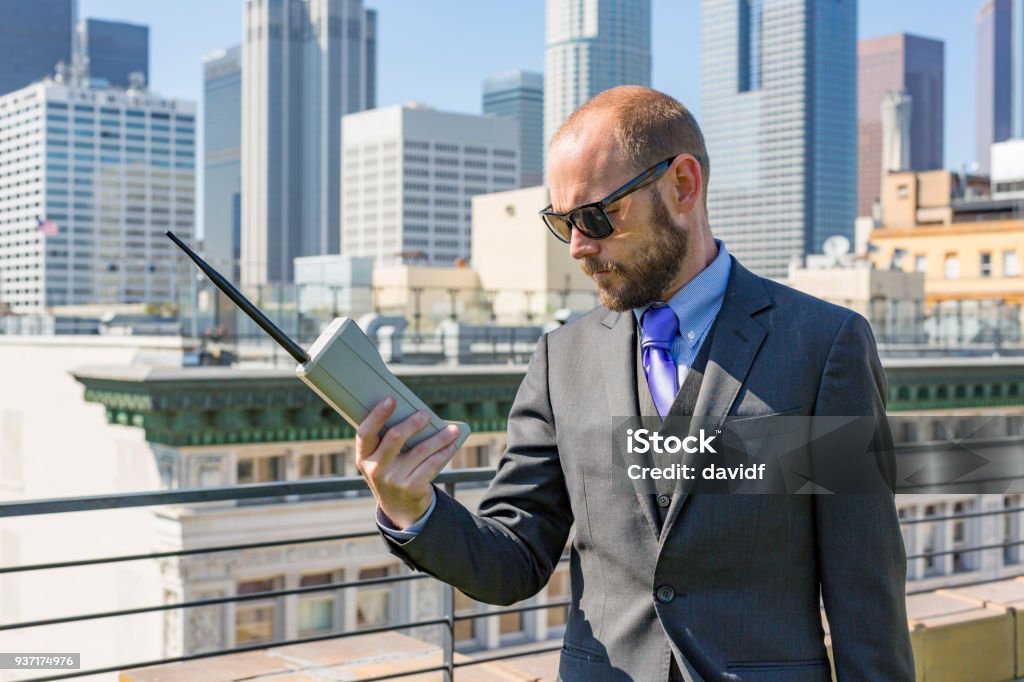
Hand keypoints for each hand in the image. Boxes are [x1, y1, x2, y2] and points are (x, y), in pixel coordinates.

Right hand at [356, 397, 461, 528]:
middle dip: (413, 423)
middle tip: (426, 414)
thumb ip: (389, 441)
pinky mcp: (411, 488)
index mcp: (363, 457)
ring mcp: (393, 480)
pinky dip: (443, 452)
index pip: (365, 432)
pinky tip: (451, 445)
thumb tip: (416, 414)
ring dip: (439, 437)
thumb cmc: (392, 471)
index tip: (391, 399)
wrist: (400, 507)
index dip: (377, 415)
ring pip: (420, 450)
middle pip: (394, 437)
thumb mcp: (382, 460)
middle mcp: (375, 469)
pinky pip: (431, 464)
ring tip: (452, 429)